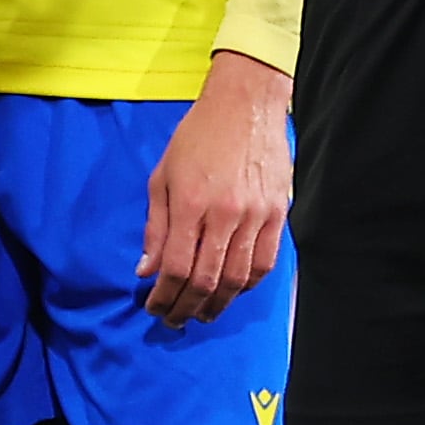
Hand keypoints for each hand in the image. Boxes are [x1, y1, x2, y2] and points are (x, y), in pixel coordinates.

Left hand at [138, 50, 290, 325]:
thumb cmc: (198, 136)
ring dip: (217, 304)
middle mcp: (225, 214)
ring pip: (237, 279)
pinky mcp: (278, 214)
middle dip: (186, 308)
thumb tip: (146, 270)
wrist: (246, 104)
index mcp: (191, 203)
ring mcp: (256, 216)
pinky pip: (265, 263)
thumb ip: (155, 227)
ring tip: (202, 314)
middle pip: (206, 281)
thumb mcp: (162, 176)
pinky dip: (246, 285)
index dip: (163, 297)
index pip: (176, 268)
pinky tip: (231, 291)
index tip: (154, 307)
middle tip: (174, 320)